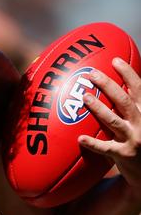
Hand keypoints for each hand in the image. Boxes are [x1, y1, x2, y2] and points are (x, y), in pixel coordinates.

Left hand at [79, 58, 140, 197]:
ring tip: (85, 97)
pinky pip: (105, 148)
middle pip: (124, 100)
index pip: (139, 89)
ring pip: (114, 121)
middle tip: (91, 74)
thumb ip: (132, 104)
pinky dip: (93, 143)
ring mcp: (134, 139)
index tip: (115, 59)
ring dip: (98, 108)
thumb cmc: (139, 140)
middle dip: (108, 85)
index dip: (128, 73)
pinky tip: (80, 138)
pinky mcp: (124, 155)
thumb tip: (115, 84)